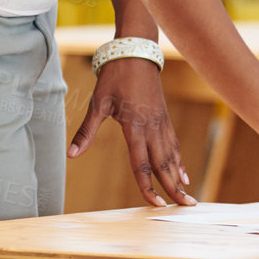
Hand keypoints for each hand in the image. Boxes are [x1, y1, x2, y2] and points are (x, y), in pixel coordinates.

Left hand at [68, 56, 195, 206]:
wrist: (136, 51)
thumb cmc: (115, 76)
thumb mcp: (98, 102)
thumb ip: (87, 131)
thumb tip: (71, 154)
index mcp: (136, 126)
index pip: (142, 164)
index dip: (148, 187)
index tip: (155, 205)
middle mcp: (152, 127)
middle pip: (164, 164)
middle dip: (174, 188)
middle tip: (187, 207)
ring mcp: (161, 122)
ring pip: (172, 155)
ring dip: (179, 177)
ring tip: (187, 195)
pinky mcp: (164, 117)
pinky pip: (174, 143)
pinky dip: (179, 160)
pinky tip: (183, 171)